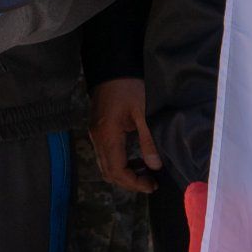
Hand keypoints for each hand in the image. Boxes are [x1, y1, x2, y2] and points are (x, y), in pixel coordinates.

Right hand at [89, 77, 160, 193]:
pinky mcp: (98, 129)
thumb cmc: (129, 86)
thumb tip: (155, 166)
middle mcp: (97, 138)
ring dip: (124, 173)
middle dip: (129, 182)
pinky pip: (106, 154)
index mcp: (108, 135)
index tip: (152, 185)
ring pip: (106, 164)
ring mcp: (96, 133)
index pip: (117, 171)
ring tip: (145, 172)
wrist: (112, 66)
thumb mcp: (143, 112)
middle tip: (150, 183)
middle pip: (108, 172)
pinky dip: (120, 162)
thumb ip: (148, 140)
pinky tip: (135, 159)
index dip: (134, 183)